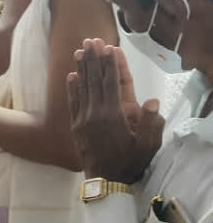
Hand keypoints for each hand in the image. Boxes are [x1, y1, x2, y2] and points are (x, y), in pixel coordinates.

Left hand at [67, 38, 163, 183]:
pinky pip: (73, 102)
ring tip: (79, 51)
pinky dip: (72, 88)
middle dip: (93, 59)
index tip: (108, 47)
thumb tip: (151, 101)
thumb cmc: (130, 163)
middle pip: (94, 80)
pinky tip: (71, 75)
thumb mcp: (147, 146)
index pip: (111, 83)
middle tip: (90, 40)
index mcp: (113, 115)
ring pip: (82, 88)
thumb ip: (150, 124)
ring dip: (81, 68)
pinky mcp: (75, 126)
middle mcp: (95, 113)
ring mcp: (83, 119)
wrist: (106, 182)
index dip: (109, 64)